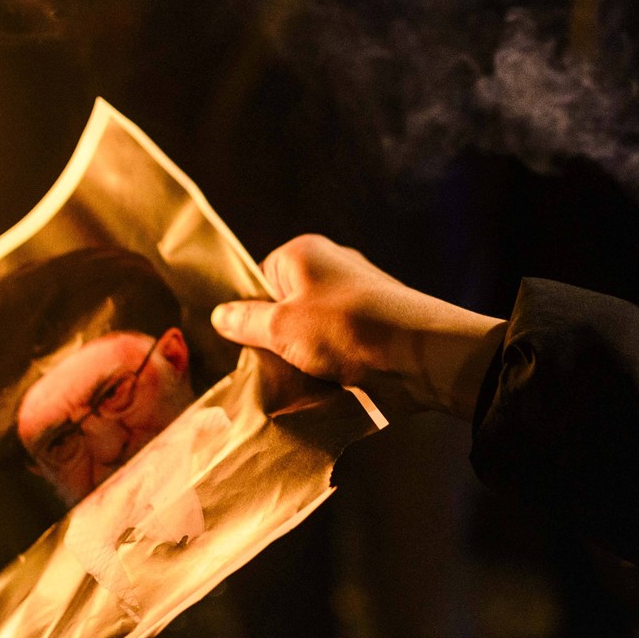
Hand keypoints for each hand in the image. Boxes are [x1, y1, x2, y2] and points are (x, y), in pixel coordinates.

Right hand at [210, 235, 505, 418]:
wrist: (419, 354)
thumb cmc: (344, 329)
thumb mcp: (282, 327)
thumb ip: (246, 321)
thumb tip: (220, 314)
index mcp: (303, 253)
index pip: (259, 278)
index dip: (251, 312)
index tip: (250, 342)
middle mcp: (330, 267)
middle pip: (284, 306)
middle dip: (276, 338)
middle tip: (272, 366)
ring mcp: (354, 296)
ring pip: (309, 330)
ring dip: (303, 356)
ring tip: (300, 379)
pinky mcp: (373, 326)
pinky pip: (336, 345)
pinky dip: (329, 364)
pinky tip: (325, 384)